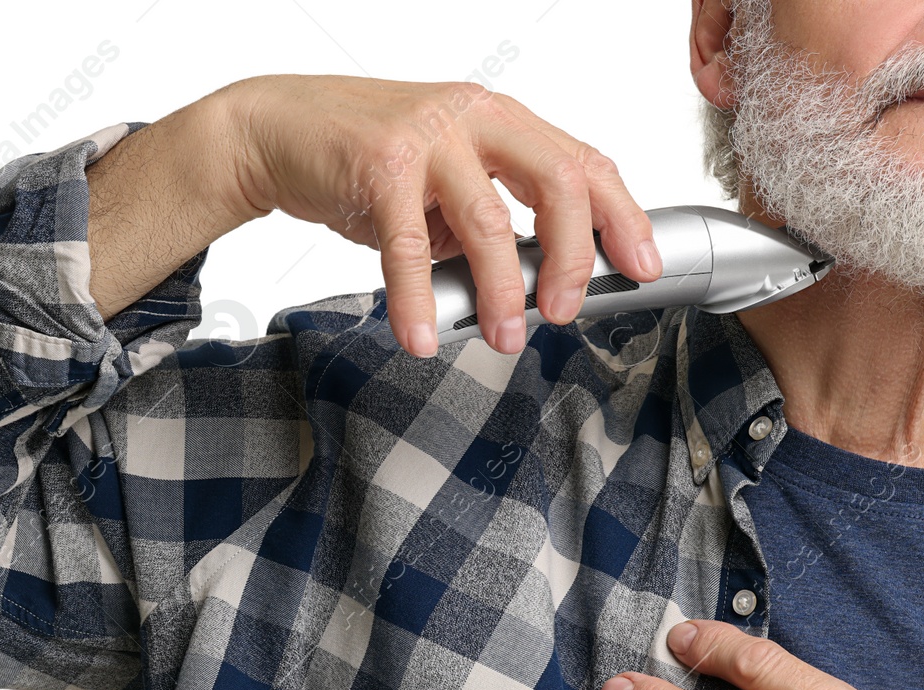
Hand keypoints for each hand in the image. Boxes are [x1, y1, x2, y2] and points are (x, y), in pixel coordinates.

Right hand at [219, 73, 663, 356]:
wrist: (280, 129)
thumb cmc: (367, 159)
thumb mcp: (446, 181)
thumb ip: (490, 219)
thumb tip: (536, 285)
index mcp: (502, 122)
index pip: (584, 164)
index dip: (622, 218)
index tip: (643, 268)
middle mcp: (474, 118)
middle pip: (558, 182)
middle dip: (574, 257)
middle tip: (565, 312)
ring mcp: (428, 136)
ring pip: (488, 220)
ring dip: (502, 290)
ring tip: (504, 336)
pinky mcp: (378, 163)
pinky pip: (409, 246)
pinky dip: (418, 300)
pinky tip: (421, 336)